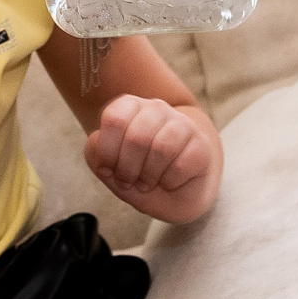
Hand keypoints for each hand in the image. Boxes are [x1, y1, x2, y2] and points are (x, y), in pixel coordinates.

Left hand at [85, 94, 218, 224]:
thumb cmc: (141, 175)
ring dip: (148, 176)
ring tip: (147, 183)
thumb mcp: (110, 169)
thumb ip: (96, 155)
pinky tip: (170, 181)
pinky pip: (181, 165)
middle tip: (127, 182)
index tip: (108, 170)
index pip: (114, 118)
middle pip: (136, 136)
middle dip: (127, 169)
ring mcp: (182, 124)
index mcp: (130, 107)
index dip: (107, 152)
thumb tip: (99, 144)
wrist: (178, 191)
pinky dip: (170, 182)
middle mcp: (156, 109)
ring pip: (161, 148)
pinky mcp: (201, 144)